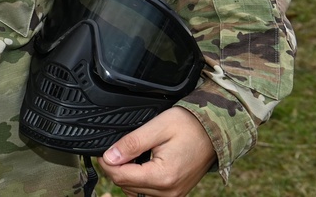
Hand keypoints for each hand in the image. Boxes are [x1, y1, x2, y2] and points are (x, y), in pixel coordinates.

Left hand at [97, 107, 215, 196]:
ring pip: (134, 191)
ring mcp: (173, 194)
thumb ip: (131, 144)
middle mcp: (168, 191)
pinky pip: (148, 192)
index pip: (120, 177)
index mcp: (163, 176)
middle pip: (125, 186)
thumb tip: (109, 157)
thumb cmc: (188, 126)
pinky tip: (139, 163)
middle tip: (114, 148)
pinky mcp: (175, 192)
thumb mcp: (156, 128)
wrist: (214, 131)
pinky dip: (138, 180)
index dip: (106, 163)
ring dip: (126, 175)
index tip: (102, 150)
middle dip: (114, 168)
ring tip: (128, 154)